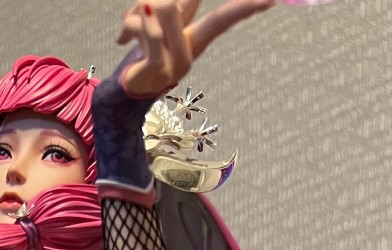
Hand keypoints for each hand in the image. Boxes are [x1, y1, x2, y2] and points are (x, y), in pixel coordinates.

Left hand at [116, 0, 274, 99]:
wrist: (118, 97)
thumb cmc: (138, 59)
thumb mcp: (155, 28)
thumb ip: (168, 7)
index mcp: (194, 39)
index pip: (224, 18)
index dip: (247, 7)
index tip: (272, 0)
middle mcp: (190, 52)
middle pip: (196, 9)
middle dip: (181, 3)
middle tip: (156, 19)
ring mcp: (176, 63)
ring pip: (163, 7)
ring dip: (139, 10)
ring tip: (128, 27)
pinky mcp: (157, 68)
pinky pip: (148, 30)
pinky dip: (130, 26)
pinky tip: (122, 40)